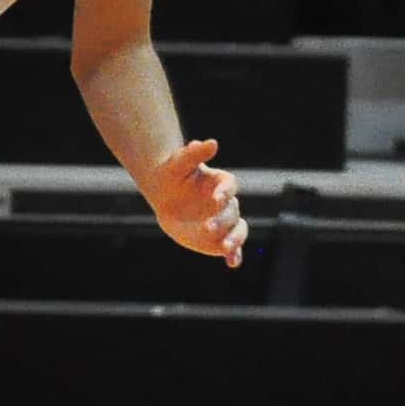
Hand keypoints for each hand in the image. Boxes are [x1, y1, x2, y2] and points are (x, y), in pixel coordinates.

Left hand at [140, 137, 245, 266]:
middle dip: (222, 220)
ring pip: (238, 231)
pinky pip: (232, 248)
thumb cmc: (172, 175)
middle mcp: (227, 203)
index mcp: (221, 182)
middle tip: (207, 227)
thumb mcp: (178, 163)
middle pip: (232, 211)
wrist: (167, 196)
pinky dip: (235, 255)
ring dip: (234, 240)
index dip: (225, 192)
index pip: (229, 185)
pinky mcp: (220, 239)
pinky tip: (232, 263)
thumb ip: (193, 153)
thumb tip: (210, 142)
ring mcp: (225, 222)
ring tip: (226, 249)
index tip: (216, 198)